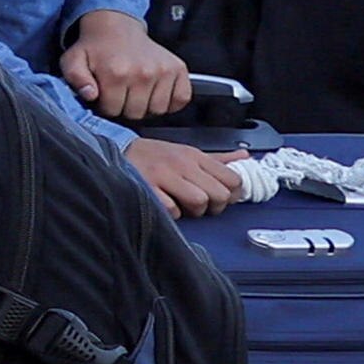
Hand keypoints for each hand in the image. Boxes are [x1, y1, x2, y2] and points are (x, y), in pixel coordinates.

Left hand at [55, 11, 189, 122]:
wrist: (116, 27)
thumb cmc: (95, 48)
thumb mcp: (73, 61)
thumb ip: (76, 79)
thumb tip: (90, 94)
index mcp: (115, 72)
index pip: (113, 111)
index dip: (105, 106)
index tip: (104, 95)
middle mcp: (142, 72)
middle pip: (136, 113)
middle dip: (124, 107)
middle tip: (120, 92)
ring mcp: (163, 71)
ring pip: (158, 110)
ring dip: (146, 105)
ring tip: (136, 91)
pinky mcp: (178, 69)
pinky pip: (180, 100)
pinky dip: (170, 101)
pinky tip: (155, 92)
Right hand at [119, 137, 250, 220]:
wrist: (119, 151)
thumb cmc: (155, 156)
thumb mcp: (187, 153)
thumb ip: (216, 160)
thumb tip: (244, 158)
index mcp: (195, 156)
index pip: (232, 178)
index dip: (232, 193)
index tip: (224, 197)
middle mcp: (182, 164)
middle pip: (219, 194)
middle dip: (215, 205)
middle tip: (204, 205)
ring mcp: (164, 175)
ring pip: (199, 201)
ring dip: (194, 211)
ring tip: (184, 206)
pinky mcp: (147, 187)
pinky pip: (172, 209)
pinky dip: (171, 212)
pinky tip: (165, 205)